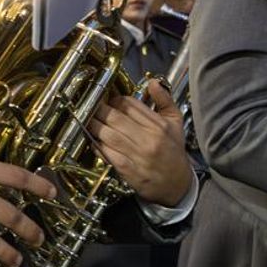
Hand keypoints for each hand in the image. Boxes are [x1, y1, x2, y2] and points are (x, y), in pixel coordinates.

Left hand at [88, 82, 191, 207]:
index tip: (109, 99)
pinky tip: (93, 140)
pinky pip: (108, 154)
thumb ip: (164, 100)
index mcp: (159, 125)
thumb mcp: (176, 123)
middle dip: (99, 110)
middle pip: (116, 117)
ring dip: (95, 126)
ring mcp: (138, 155)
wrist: (178, 185)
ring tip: (88, 121)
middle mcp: (149, 138)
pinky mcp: (128, 170)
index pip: (130, 104)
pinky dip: (98, 146)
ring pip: (109, 134)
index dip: (115, 100)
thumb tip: (153, 82)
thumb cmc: (174, 152)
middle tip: (91, 107)